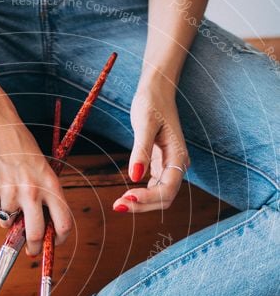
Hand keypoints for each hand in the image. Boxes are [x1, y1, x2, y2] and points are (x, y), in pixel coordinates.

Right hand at [0, 99, 71, 254]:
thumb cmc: (21, 145)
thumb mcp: (42, 168)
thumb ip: (43, 195)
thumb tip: (38, 226)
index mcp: (50, 184)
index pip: (63, 222)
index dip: (59, 238)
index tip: (53, 242)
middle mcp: (32, 190)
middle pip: (35, 233)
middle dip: (32, 246)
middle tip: (30, 250)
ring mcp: (9, 189)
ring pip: (7, 221)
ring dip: (7, 216)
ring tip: (6, 194)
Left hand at [113, 80, 190, 212]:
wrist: (157, 91)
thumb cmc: (152, 102)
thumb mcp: (144, 123)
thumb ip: (141, 150)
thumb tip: (134, 177)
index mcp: (178, 156)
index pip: (168, 188)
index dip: (149, 198)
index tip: (126, 197)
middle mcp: (177, 164)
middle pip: (165, 198)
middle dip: (143, 205)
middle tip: (117, 205)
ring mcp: (169, 166)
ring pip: (159, 195)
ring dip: (141, 204)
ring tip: (118, 204)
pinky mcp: (160, 165)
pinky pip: (153, 188)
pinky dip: (141, 195)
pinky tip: (125, 195)